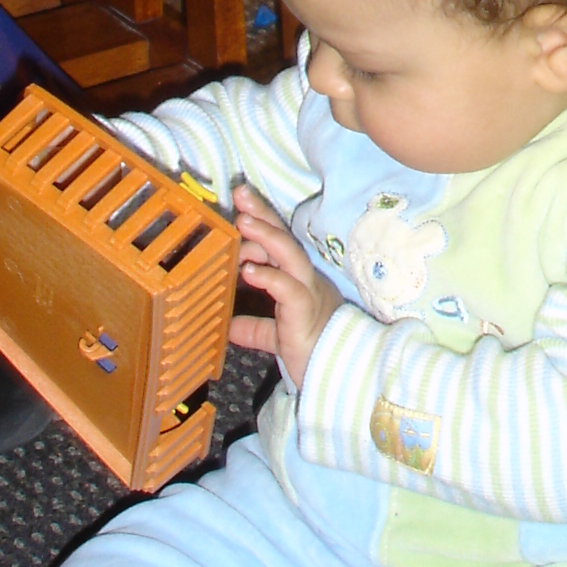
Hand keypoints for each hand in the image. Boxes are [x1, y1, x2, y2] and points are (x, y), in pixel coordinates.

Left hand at [229, 184, 341, 387]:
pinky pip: (288, 288)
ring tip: (243, 220)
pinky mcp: (305, 309)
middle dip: (261, 214)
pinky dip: (268, 277)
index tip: (240, 203)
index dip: (261, 222)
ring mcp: (307, 290)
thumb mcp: (277, 336)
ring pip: (288, 254)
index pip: (278, 244)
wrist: (336, 373)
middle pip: (283, 238)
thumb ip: (256, 328)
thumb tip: (229, 327)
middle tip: (240, 192)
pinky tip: (247, 271)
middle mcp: (304, 278)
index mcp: (297, 280)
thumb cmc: (311, 351)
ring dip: (264, 236)